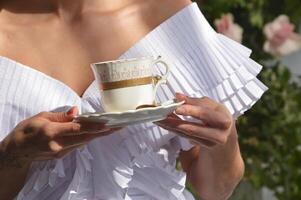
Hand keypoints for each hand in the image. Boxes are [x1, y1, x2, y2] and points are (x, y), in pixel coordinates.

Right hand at [0, 107, 118, 166]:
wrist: (17, 151)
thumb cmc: (26, 130)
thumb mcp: (41, 117)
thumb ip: (60, 116)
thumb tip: (76, 112)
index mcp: (51, 132)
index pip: (77, 129)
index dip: (93, 127)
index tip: (107, 124)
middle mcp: (57, 144)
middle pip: (85, 137)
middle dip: (103, 132)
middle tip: (118, 126)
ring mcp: (60, 152)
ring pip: (83, 142)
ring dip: (98, 135)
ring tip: (112, 128)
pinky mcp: (61, 156)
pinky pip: (78, 145)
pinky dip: (88, 138)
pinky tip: (97, 132)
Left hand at [155, 93, 232, 147]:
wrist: (225, 133)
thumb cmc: (217, 115)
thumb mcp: (211, 105)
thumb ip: (194, 101)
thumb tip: (178, 95)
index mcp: (224, 120)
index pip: (205, 114)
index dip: (191, 110)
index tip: (177, 107)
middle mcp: (219, 135)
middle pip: (193, 129)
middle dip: (176, 122)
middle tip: (162, 115)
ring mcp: (209, 144)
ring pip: (186, 134)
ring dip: (170, 126)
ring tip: (158, 118)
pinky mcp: (201, 146)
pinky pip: (184, 137)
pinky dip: (173, 129)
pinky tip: (163, 123)